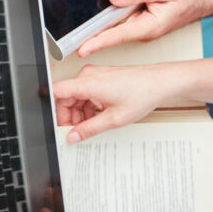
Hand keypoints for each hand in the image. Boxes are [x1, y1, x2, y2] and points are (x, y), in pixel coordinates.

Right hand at [51, 63, 176, 141]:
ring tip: (90, 126)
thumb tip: (73, 136)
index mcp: (88, 83)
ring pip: (75, 97)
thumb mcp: (114, 119)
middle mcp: (88, 75)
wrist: (160, 82)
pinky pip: (85, 93)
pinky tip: (97, 117)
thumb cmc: (142, 93)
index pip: (55, 92)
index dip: (52, 110)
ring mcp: (94, 75)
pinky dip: (87, 107)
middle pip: (65, 97)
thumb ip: (89, 129)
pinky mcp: (100, 77)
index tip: (58, 125)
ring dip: (79, 113)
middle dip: (68, 117)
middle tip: (76, 132)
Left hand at [77, 0, 212, 57]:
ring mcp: (145, 26)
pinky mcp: (145, 20)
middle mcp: (145, 30)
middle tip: (73, 37)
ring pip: (119, 23)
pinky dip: (117, 14)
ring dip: (106, 20)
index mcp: (149, 26)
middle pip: (113, 30)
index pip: (116, 36)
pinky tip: (113, 6)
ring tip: (91, 21)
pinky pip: (126, 18)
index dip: (96, 42)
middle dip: (94, 31)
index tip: (80, 49)